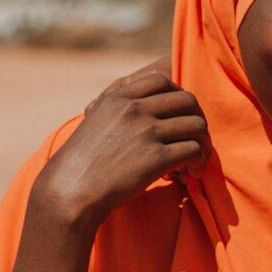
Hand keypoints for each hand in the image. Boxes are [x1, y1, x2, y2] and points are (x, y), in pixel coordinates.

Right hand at [33, 62, 207, 231]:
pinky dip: (198, 161)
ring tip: (194, 159)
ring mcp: (146, 132)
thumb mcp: (96, 123)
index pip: (162, 79)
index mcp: (118, 98)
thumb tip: (150, 109)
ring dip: (201, 142)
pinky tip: (190, 171)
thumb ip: (120, 110)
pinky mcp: (156, 157)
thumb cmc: (82, 163)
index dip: (177, 95)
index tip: (177, 115)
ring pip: (196, 124)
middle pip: (187, 99)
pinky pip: (194, 150)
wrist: (70, 192)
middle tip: (193, 138)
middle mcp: (133, 110)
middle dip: (196, 117)